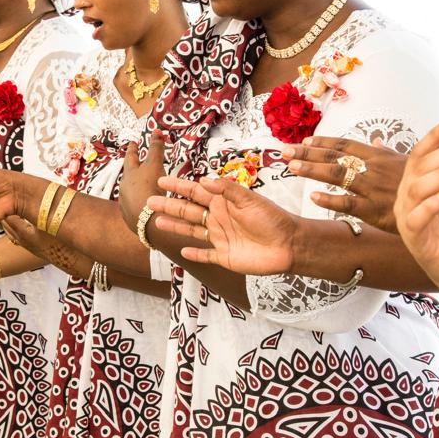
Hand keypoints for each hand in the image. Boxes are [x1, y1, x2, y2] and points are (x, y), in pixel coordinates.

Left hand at [119, 132, 166, 230]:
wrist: (147, 219)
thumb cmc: (150, 188)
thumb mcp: (155, 165)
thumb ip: (156, 148)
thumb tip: (156, 131)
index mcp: (129, 174)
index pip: (130, 157)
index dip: (133, 149)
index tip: (133, 142)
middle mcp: (124, 188)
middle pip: (128, 175)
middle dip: (132, 167)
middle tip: (134, 160)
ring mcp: (126, 203)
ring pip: (129, 191)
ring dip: (135, 185)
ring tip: (141, 183)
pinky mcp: (130, 217)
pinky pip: (133, 205)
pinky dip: (138, 201)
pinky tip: (144, 204)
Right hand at [148, 175, 300, 274]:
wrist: (289, 245)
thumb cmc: (273, 219)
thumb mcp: (250, 199)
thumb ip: (228, 189)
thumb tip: (204, 180)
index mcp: (223, 202)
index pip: (196, 192)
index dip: (178, 186)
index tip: (161, 181)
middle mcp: (218, 218)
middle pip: (188, 210)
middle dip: (169, 205)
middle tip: (149, 201)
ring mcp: (220, 238)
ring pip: (191, 231)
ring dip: (175, 226)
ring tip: (156, 222)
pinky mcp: (224, 257)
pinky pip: (205, 255)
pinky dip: (194, 254)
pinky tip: (182, 252)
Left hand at [282, 136, 409, 232]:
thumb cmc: (424, 181)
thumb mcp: (405, 161)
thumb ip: (383, 151)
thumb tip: (373, 140)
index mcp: (378, 156)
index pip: (344, 145)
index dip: (323, 142)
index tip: (304, 140)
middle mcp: (373, 168)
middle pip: (334, 157)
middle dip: (308, 152)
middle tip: (284, 150)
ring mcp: (373, 188)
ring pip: (337, 176)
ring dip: (312, 170)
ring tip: (291, 167)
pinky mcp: (376, 210)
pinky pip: (349, 205)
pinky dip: (330, 201)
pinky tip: (312, 198)